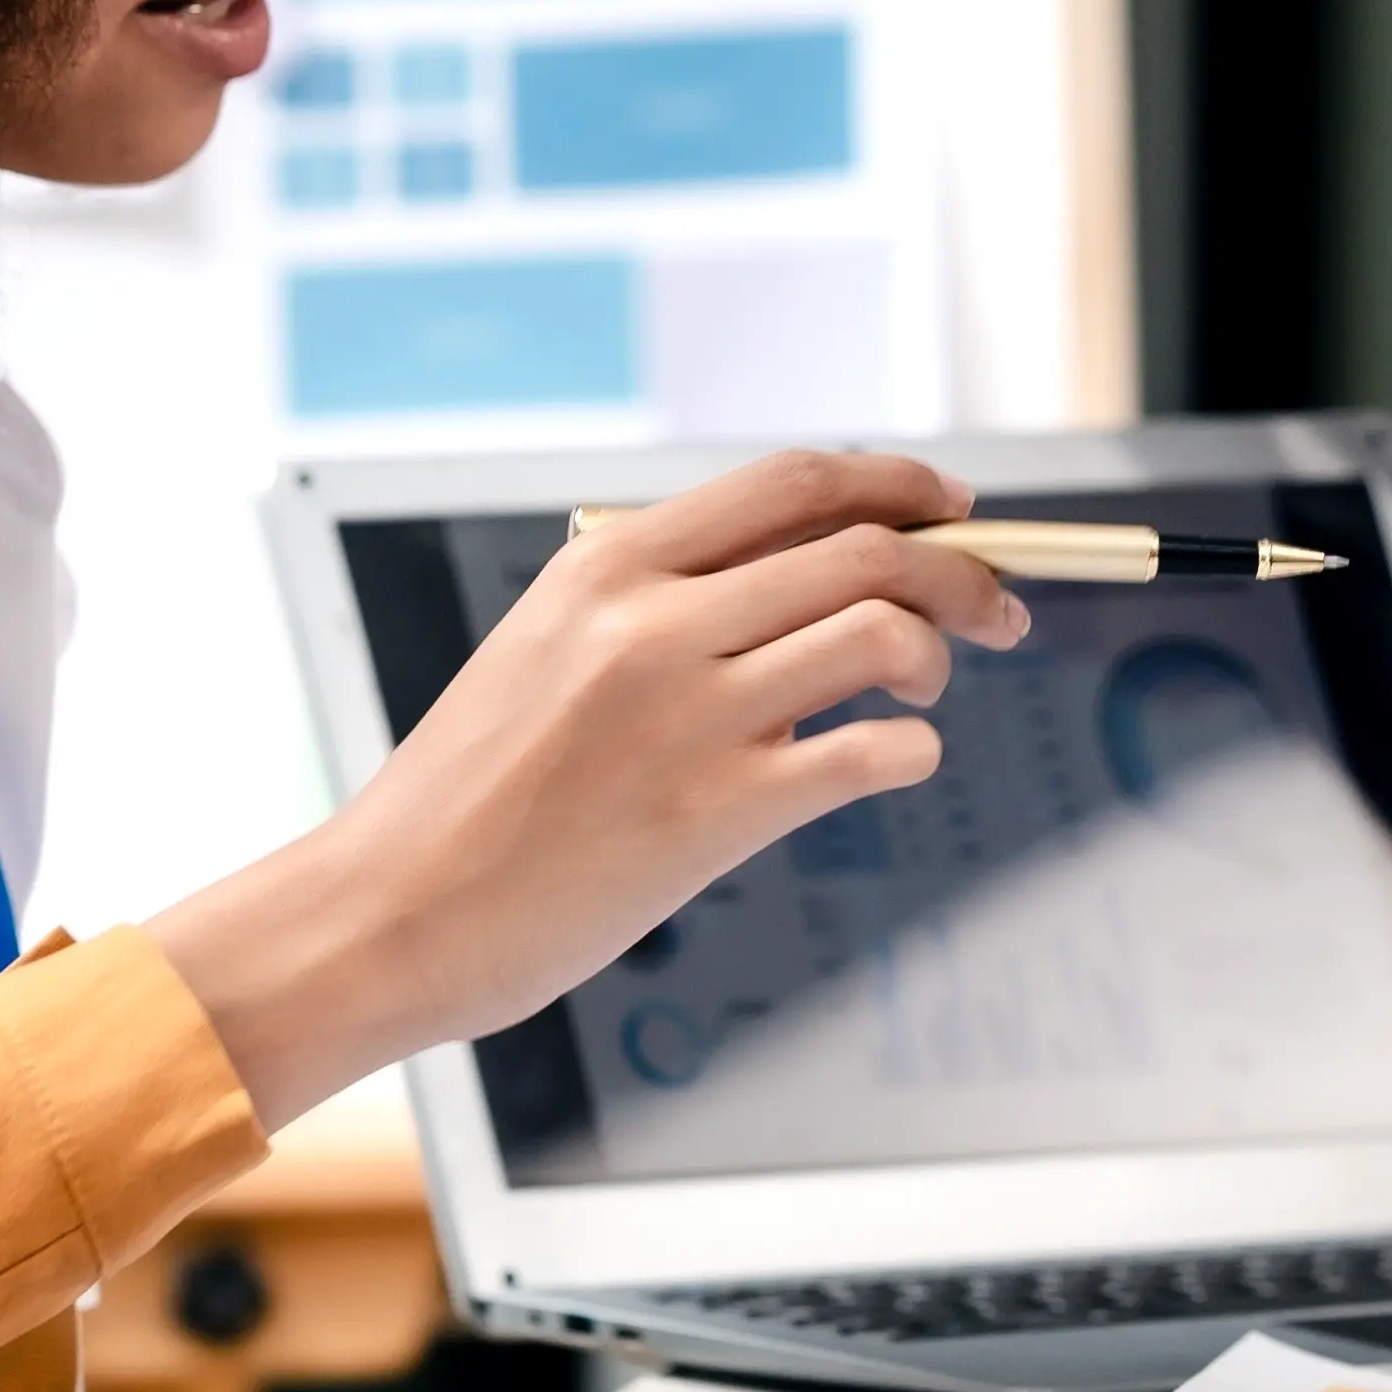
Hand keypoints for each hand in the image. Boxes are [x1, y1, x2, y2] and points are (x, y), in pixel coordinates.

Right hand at [151, 450, 1027, 1125]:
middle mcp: (654, 623)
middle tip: (999, 607)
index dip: (898, 483)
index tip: (953, 508)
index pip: (793, 481)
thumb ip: (654, 596)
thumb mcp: (543, 645)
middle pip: (865, 550)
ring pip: (883, 633)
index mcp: (609, 565)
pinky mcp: (715, 816)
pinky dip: (911, 748)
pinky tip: (895, 759)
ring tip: (928, 688)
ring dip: (941, 654)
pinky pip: (869, 754)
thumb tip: (799, 559)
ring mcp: (690, 717)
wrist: (392, 910)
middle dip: (961, 572)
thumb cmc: (472, 790)